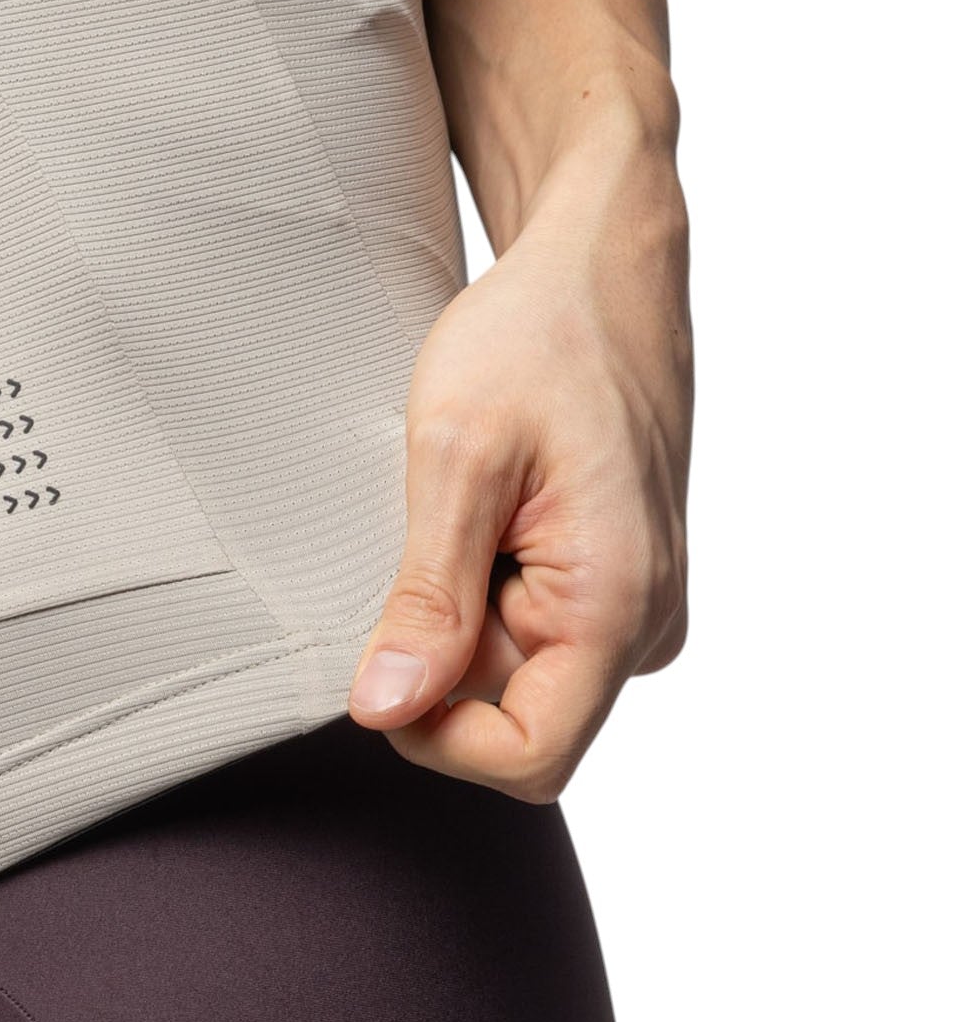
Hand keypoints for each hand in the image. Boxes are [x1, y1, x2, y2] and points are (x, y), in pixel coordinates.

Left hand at [346, 160, 691, 802]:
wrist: (597, 263)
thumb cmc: (536, 335)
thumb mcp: (457, 456)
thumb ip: (429, 597)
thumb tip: (385, 712)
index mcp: (618, 603)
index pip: (526, 758)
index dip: (434, 734)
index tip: (378, 657)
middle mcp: (642, 622)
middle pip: (511, 719)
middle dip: (439, 661)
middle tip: (408, 550)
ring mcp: (629, 604)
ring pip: (512, 676)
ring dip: (454, 619)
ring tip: (446, 518)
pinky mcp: (607, 581)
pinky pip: (525, 631)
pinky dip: (475, 592)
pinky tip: (468, 518)